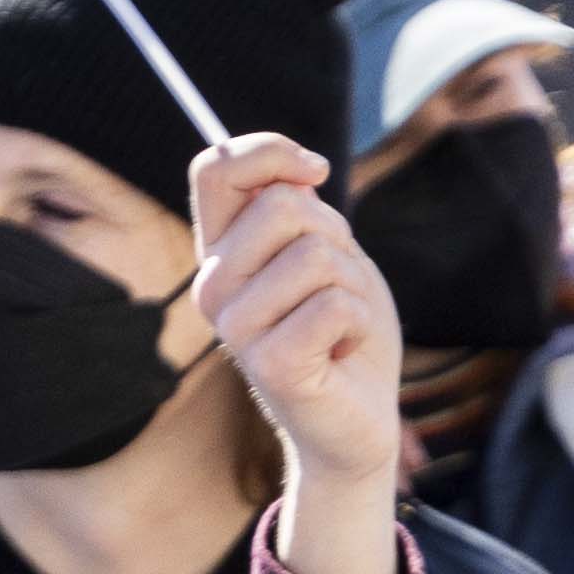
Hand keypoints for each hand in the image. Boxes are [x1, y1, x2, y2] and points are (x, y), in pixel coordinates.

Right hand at [191, 132, 405, 573]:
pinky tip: (343, 352)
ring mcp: (234, 327)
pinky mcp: (269, 364)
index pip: (215, 170)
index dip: (268, 150)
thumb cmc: (345, 334)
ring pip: (316, 256)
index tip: (317, 169)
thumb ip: (303, 209)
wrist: (359, 423)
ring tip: (341, 325)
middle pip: (282, 206)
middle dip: (337, 237)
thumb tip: (302, 168)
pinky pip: (337, 306)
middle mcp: (212, 285)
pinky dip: (361, 323)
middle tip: (341, 285)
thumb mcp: (330, 255)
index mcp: (219, 252)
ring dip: (355, 287)